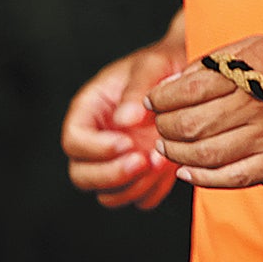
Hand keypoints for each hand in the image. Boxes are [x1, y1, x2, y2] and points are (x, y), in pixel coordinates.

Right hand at [61, 39, 183, 209]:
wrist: (189, 73)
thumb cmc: (166, 63)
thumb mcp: (151, 64)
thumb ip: (136, 90)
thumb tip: (124, 120)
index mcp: (90, 110)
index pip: (73, 141)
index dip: (95, 148)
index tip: (126, 142)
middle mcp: (98, 140)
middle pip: (82, 175)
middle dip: (111, 174)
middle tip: (142, 159)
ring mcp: (119, 161)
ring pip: (108, 194)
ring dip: (132, 186)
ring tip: (160, 162)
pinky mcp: (142, 175)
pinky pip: (140, 198)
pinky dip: (152, 191)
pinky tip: (169, 169)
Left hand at [148, 33, 262, 188]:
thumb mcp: (258, 44)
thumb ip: (215, 64)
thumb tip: (174, 84)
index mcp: (250, 73)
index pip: (186, 92)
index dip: (161, 98)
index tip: (155, 99)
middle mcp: (257, 108)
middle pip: (189, 126)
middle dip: (164, 127)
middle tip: (160, 123)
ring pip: (203, 155)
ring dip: (176, 152)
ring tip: (169, 144)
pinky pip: (231, 178)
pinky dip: (201, 178)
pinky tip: (186, 170)